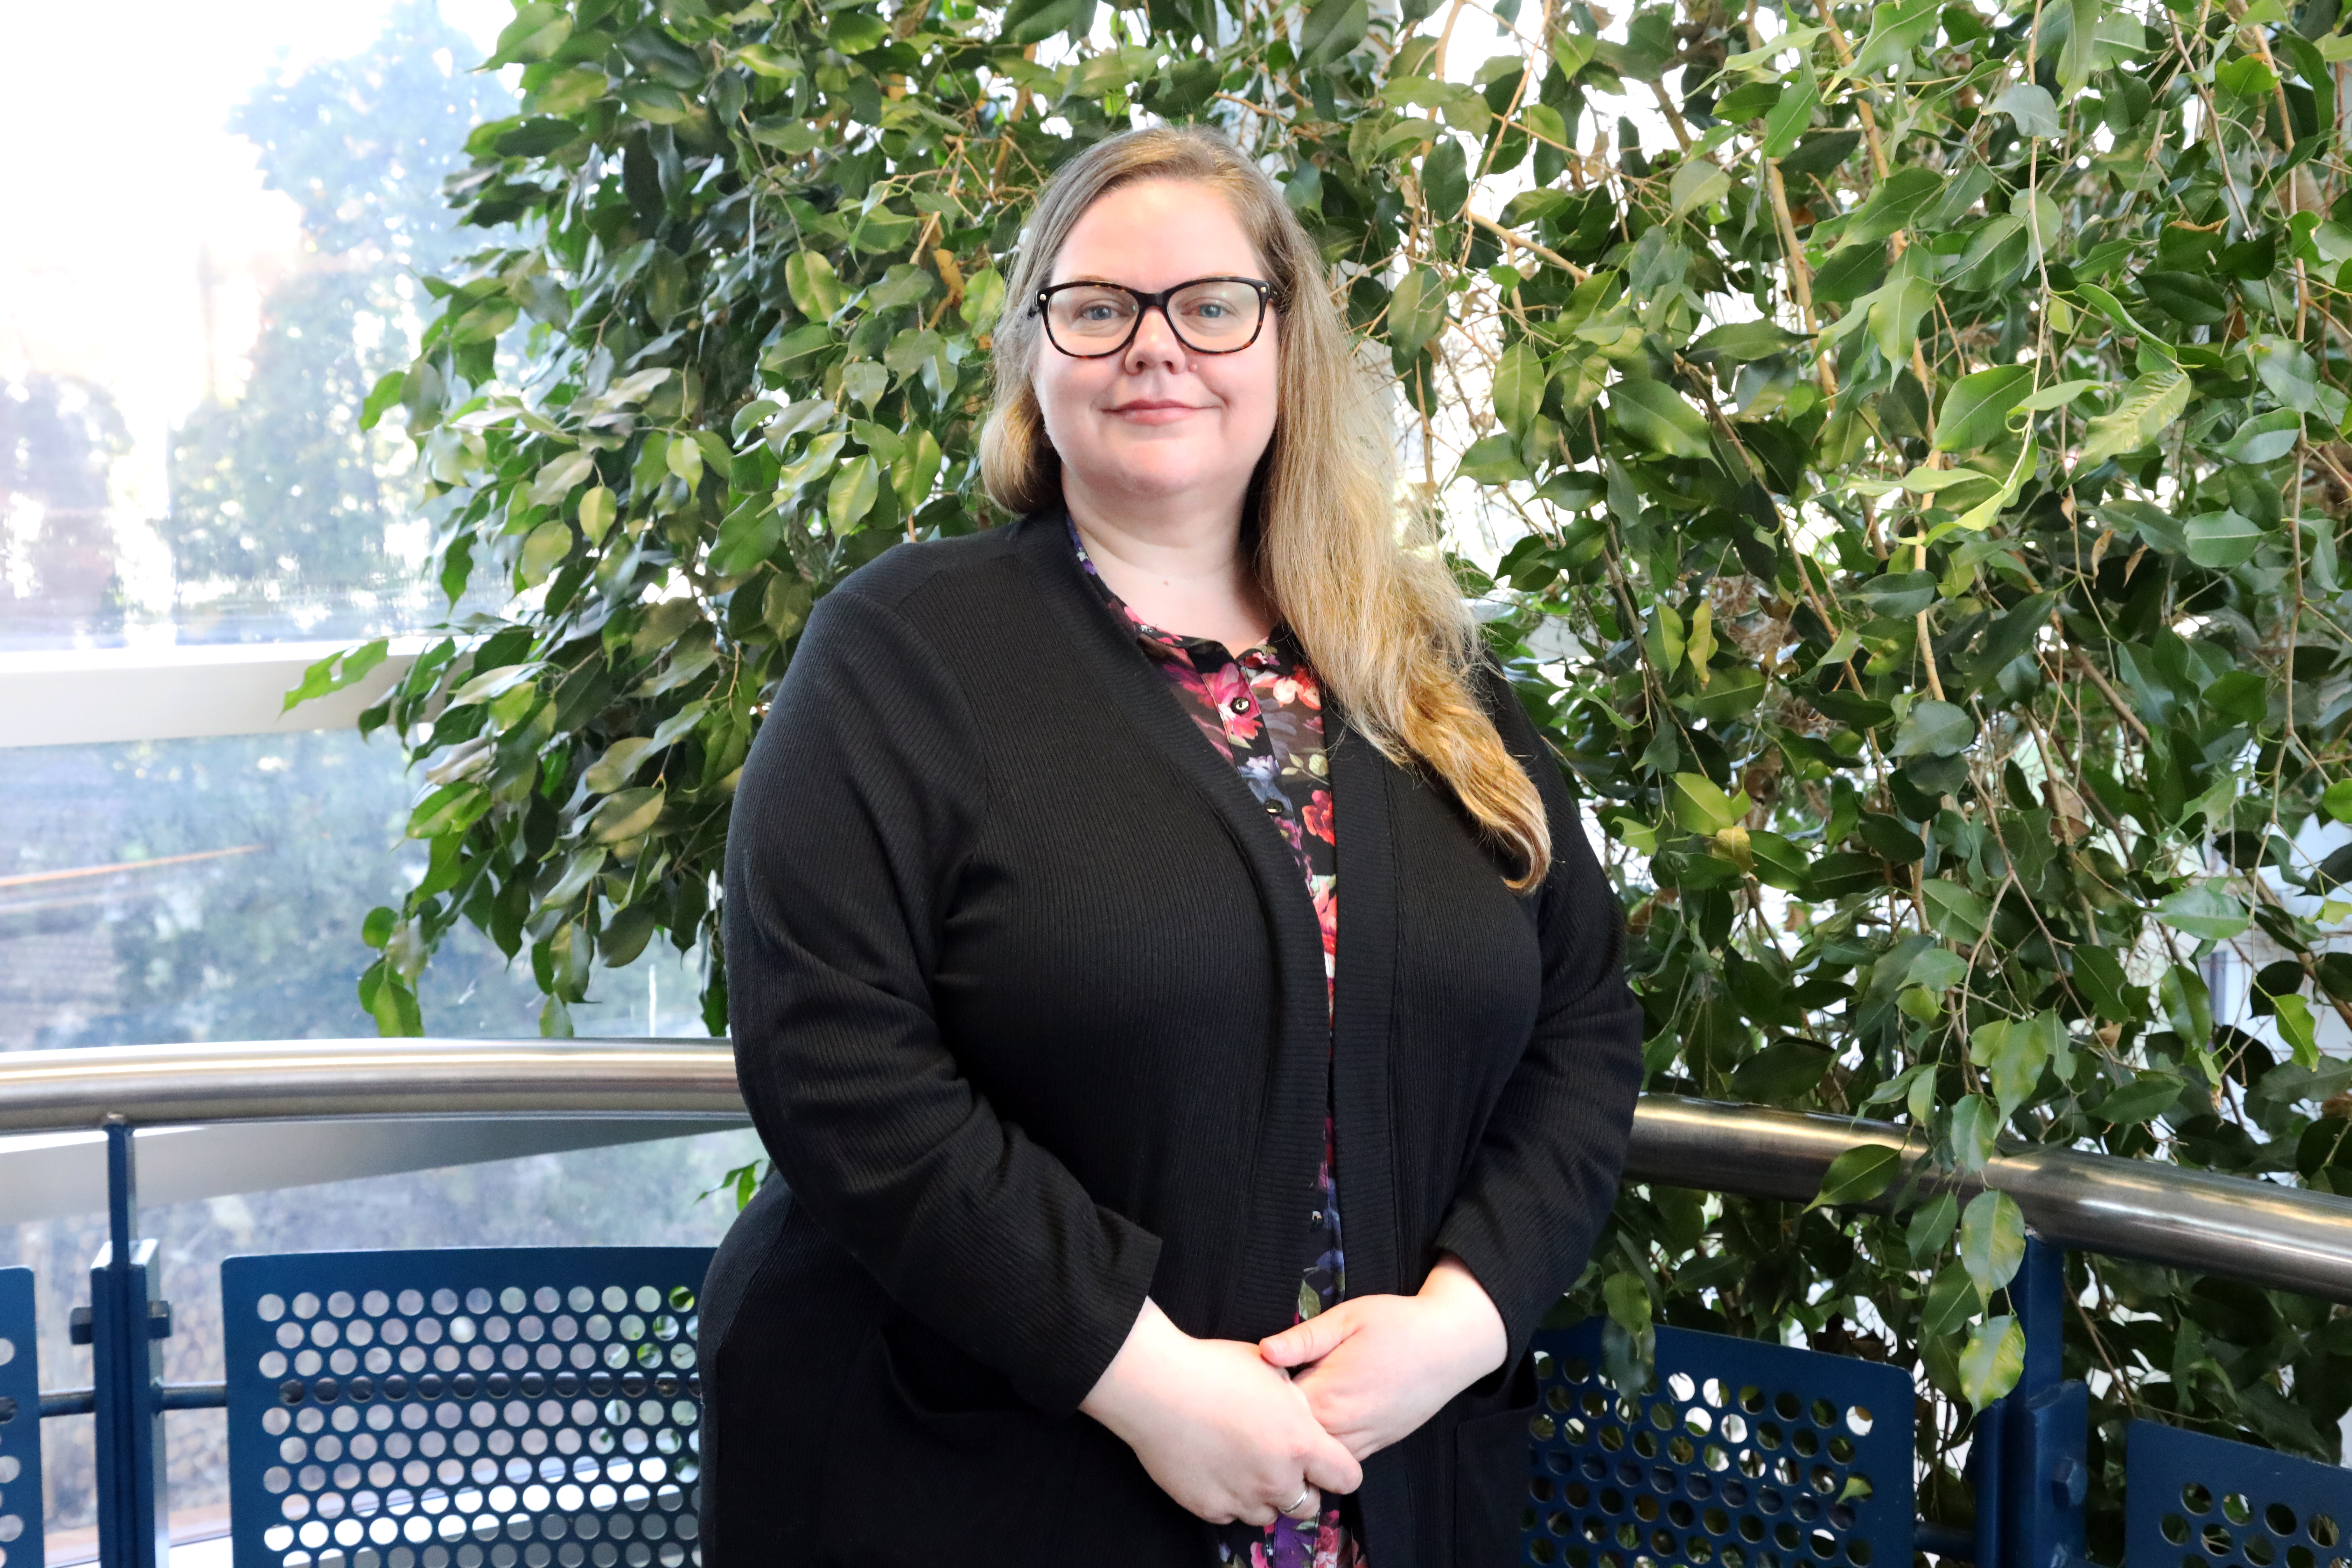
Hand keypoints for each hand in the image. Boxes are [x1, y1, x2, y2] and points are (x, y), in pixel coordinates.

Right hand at [1081, 1298, 1361, 1524]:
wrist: (1156, 1386)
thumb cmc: (1213, 1368)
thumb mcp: (1271, 1371)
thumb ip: (1297, 1403)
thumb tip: (1303, 1417)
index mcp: (1300, 1443)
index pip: (1347, 1478)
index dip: (1339, 1470)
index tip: (1326, 1462)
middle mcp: (1276, 1479)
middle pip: (1309, 1505)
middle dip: (1301, 1487)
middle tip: (1278, 1461)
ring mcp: (1242, 1498)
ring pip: (1269, 1514)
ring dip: (1264, 1495)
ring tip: (1243, 1463)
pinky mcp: (1209, 1508)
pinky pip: (1231, 1514)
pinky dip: (1230, 1498)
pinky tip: (1217, 1469)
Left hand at [1256, 1255, 1507, 1460]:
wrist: (1452, 1345)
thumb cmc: (1399, 1324)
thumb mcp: (1349, 1317)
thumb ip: (1304, 1338)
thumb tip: (1263, 1351)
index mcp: (1328, 1393)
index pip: (1273, 1411)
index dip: (1254, 1400)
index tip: (1242, 1385)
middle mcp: (1341, 1427)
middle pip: (1288, 1442)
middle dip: (1268, 1427)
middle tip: (1249, 1405)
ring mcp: (1360, 1442)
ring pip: (1312, 1459)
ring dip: (1293, 1443)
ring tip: (1276, 1418)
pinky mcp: (1376, 1446)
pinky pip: (1337, 1459)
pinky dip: (1320, 1450)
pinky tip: (1310, 1428)